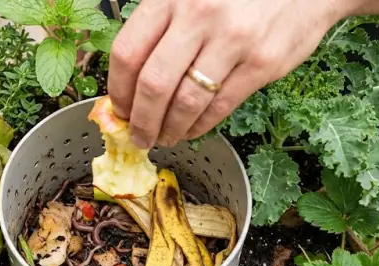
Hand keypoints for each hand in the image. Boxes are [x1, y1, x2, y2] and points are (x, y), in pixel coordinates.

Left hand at [107, 0, 347, 147]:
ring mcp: (232, 40)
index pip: (128, 52)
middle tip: (139, 135)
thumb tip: (133, 82)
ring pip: (185, 102)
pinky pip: (219, 107)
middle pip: (153, 84)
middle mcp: (198, 15)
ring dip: (169, 129)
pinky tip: (191, 129)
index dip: (117, 89)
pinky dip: (199, 126)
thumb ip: (164, 27)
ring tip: (164, 137)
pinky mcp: (260, 63)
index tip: (118, 108)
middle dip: (140, 120)